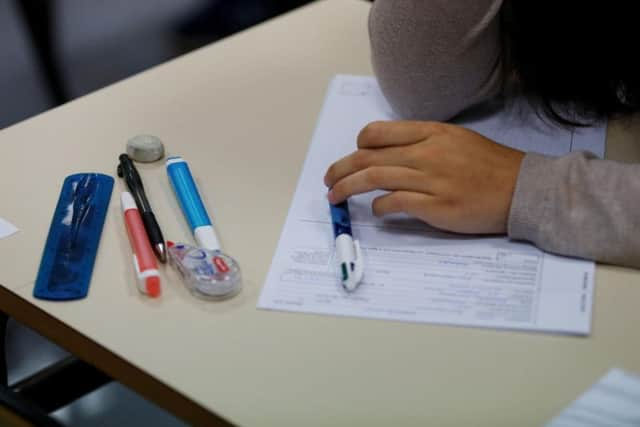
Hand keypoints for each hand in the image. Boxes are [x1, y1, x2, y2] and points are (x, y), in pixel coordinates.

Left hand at [324, 121, 524, 233]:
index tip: (353, 156)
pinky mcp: (435, 205)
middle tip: (329, 180)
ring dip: (348, 187)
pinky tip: (375, 211)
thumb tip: (390, 154)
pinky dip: (378, 206)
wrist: (521, 189)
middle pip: (368, 157)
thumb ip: (423, 143)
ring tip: (335, 196)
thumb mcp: (456, 140)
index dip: (358, 145)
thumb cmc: (489, 166)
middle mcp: (426, 152)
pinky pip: (394, 202)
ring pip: (374, 178)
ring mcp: (430, 179)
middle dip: (340, 169)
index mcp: (431, 133)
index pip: (378, 133)